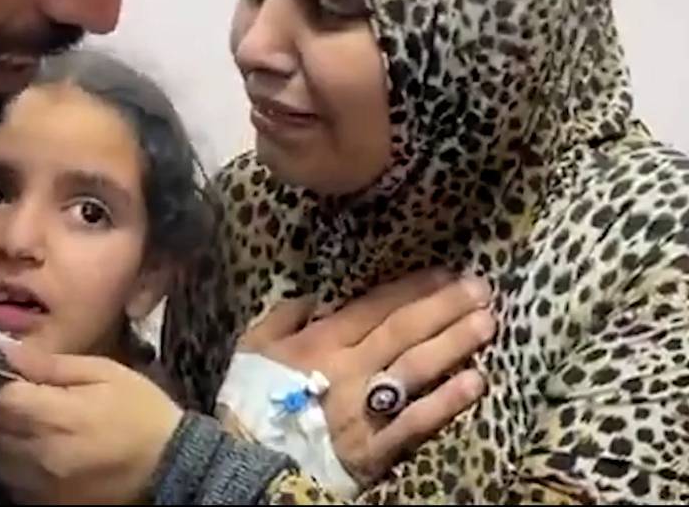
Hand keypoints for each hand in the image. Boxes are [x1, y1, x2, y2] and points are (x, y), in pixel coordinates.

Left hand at [0, 344, 182, 503]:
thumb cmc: (140, 411)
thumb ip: (53, 364)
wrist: (171, 467)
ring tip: (32, 430)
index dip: (4, 388)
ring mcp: (42, 487)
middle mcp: (40, 456)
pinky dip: (17, 468)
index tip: (21, 383)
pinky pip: (12, 484)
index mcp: (56, 417)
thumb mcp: (105, 372)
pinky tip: (40, 456)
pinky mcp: (48, 506)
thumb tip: (9, 352)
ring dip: (5, 441)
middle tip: (27, 403)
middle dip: (1, 413)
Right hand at [237, 267, 493, 486]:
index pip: (374, 307)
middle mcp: (349, 368)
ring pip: (416, 368)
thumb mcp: (253, 346)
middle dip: (444, 306)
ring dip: (454, 343)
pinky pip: (416, 421)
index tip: (445, 272)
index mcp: (320, 342)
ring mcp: (365, 408)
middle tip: (482, 288)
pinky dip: (447, 401)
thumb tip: (315, 294)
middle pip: (403, 331)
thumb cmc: (252, 398)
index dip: (411, 288)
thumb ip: (284, 315)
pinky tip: (477, 382)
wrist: (247, 461)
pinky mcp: (376, 446)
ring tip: (487, 323)